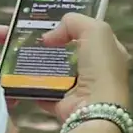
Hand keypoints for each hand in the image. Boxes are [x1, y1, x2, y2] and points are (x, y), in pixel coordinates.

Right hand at [0, 17, 129, 121]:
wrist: (95, 110)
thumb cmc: (101, 68)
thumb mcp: (96, 30)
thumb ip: (75, 22)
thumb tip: (51, 35)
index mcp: (110, 53)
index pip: (91, 35)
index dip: (74, 28)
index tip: (52, 23)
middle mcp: (97, 72)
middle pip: (71, 54)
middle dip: (53, 47)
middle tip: (32, 38)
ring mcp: (81, 90)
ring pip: (56, 73)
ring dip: (41, 66)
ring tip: (22, 54)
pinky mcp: (64, 105)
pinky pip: (45, 92)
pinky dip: (34, 87)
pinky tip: (22, 76)